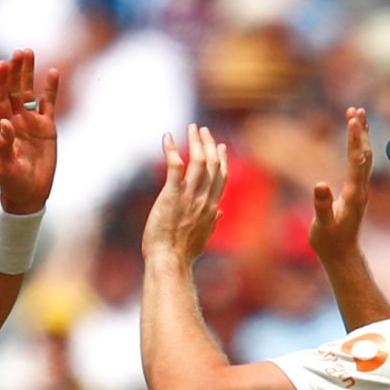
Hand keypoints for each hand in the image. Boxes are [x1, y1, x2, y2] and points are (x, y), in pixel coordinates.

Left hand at [0, 48, 60, 213]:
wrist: (28, 195)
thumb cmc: (11, 183)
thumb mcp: (4, 166)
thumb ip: (4, 145)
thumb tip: (5, 123)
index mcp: (1, 127)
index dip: (1, 82)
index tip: (2, 65)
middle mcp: (15, 120)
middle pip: (14, 90)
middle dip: (16, 71)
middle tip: (18, 51)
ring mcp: (31, 122)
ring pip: (30, 92)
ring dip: (29, 73)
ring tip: (28, 52)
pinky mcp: (47, 128)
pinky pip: (49, 104)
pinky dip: (51, 89)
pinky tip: (53, 71)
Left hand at [143, 124, 227, 265]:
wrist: (169, 261)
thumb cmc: (182, 254)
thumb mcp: (202, 238)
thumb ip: (212, 223)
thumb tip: (219, 214)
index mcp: (211, 209)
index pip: (221, 178)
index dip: (221, 160)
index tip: (220, 146)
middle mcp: (203, 200)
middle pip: (212, 165)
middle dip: (209, 144)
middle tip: (202, 130)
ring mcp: (188, 197)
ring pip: (199, 162)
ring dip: (196, 142)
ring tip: (192, 128)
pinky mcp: (171, 196)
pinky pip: (175, 167)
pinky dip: (172, 150)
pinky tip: (167, 138)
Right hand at [308, 106, 371, 261]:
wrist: (342, 255)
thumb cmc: (329, 242)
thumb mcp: (322, 226)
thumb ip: (322, 206)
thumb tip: (319, 184)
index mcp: (353, 195)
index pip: (356, 162)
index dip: (354, 140)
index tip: (353, 120)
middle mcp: (361, 189)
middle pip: (364, 154)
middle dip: (360, 132)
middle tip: (356, 110)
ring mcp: (361, 189)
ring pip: (365, 156)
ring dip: (362, 135)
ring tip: (356, 114)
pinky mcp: (357, 191)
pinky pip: (360, 163)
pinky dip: (358, 146)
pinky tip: (356, 137)